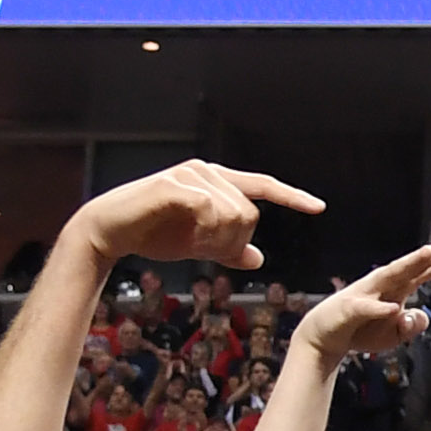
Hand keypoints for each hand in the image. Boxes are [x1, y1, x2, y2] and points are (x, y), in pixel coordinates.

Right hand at [63, 161, 324, 273]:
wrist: (112, 230)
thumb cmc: (155, 233)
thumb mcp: (199, 245)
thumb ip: (230, 248)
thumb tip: (258, 259)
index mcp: (218, 181)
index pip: (263, 186)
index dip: (291, 196)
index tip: (318, 207)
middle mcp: (207, 172)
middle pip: (249, 214)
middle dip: (232, 242)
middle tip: (206, 250)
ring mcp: (189, 176)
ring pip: (233, 214)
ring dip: (216, 240)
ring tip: (192, 243)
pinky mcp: (172, 185)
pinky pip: (208, 211)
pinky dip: (203, 231)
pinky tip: (186, 237)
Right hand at [289, 233, 430, 363]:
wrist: (326, 337)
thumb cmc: (362, 329)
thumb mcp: (395, 334)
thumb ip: (412, 326)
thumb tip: (425, 316)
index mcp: (398, 288)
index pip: (428, 271)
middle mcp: (384, 284)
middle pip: (414, 266)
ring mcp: (366, 294)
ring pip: (391, 276)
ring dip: (410, 264)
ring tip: (428, 253)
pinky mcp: (350, 309)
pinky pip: (367, 308)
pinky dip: (380, 309)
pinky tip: (393, 308)